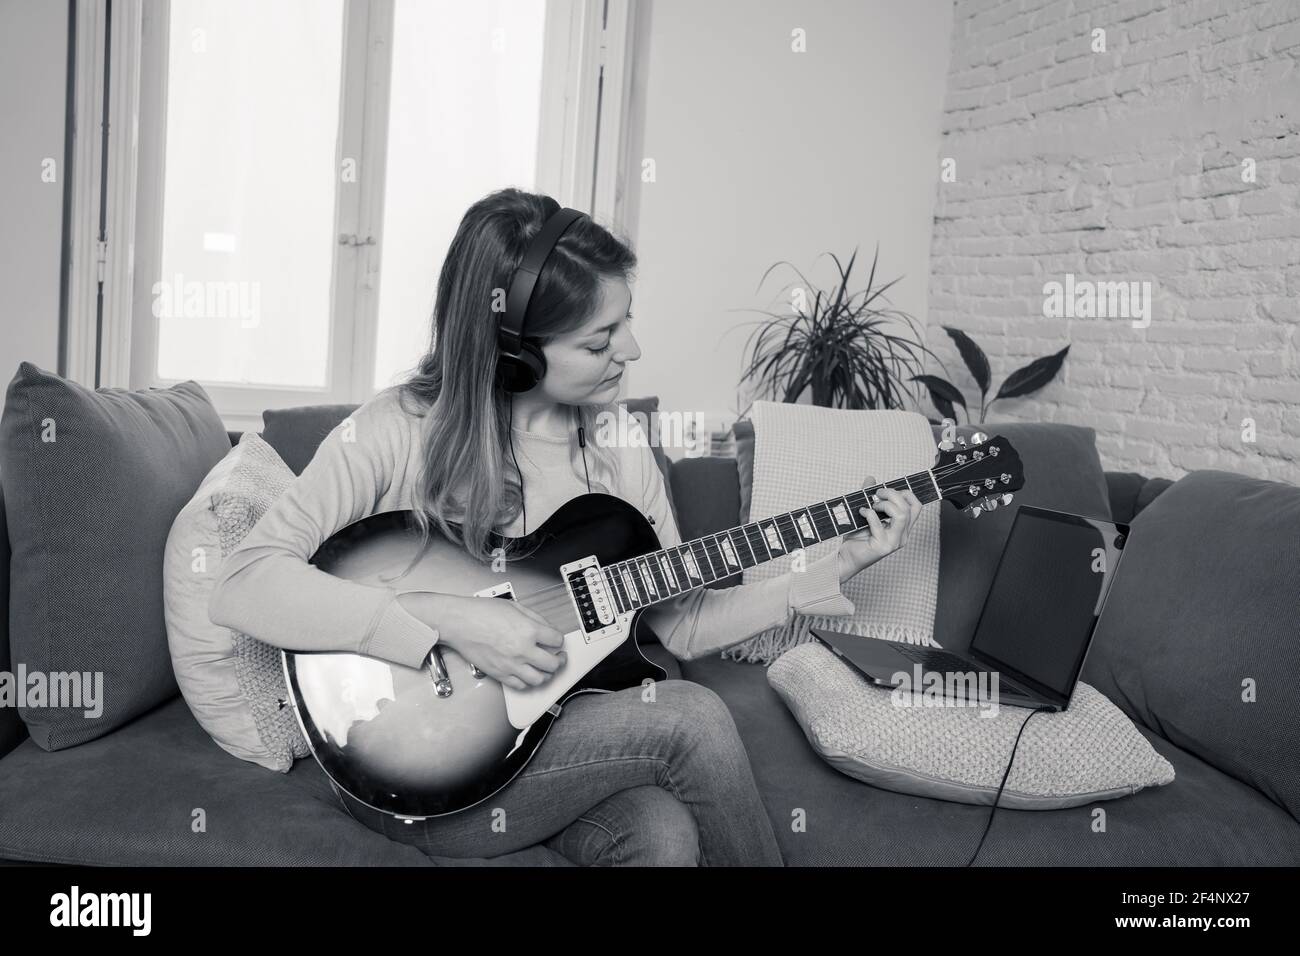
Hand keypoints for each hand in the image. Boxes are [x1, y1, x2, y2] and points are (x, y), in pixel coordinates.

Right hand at [401, 593, 566, 690]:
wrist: (460, 623)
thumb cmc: (482, 612)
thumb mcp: (515, 606)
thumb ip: (535, 618)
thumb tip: (548, 629)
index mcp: (529, 630)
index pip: (557, 640)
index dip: (559, 640)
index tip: (556, 640)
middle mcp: (523, 650)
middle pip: (553, 664)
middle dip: (560, 661)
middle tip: (559, 657)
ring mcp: (511, 664)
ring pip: (540, 679)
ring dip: (547, 675)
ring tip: (546, 669)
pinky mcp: (500, 674)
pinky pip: (521, 685)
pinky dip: (529, 682)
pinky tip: (529, 675)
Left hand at [836, 475, 921, 583]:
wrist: (846, 558)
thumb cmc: (857, 537)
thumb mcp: (866, 513)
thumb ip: (869, 496)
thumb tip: (871, 479)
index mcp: (902, 528)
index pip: (916, 507)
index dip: (905, 493)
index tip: (887, 491)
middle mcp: (902, 536)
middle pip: (909, 507)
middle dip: (893, 494)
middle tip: (876, 494)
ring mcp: (893, 542)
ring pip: (901, 515)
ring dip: (885, 504)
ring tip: (872, 505)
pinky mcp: (882, 547)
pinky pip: (879, 525)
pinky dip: (869, 514)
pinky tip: (861, 512)